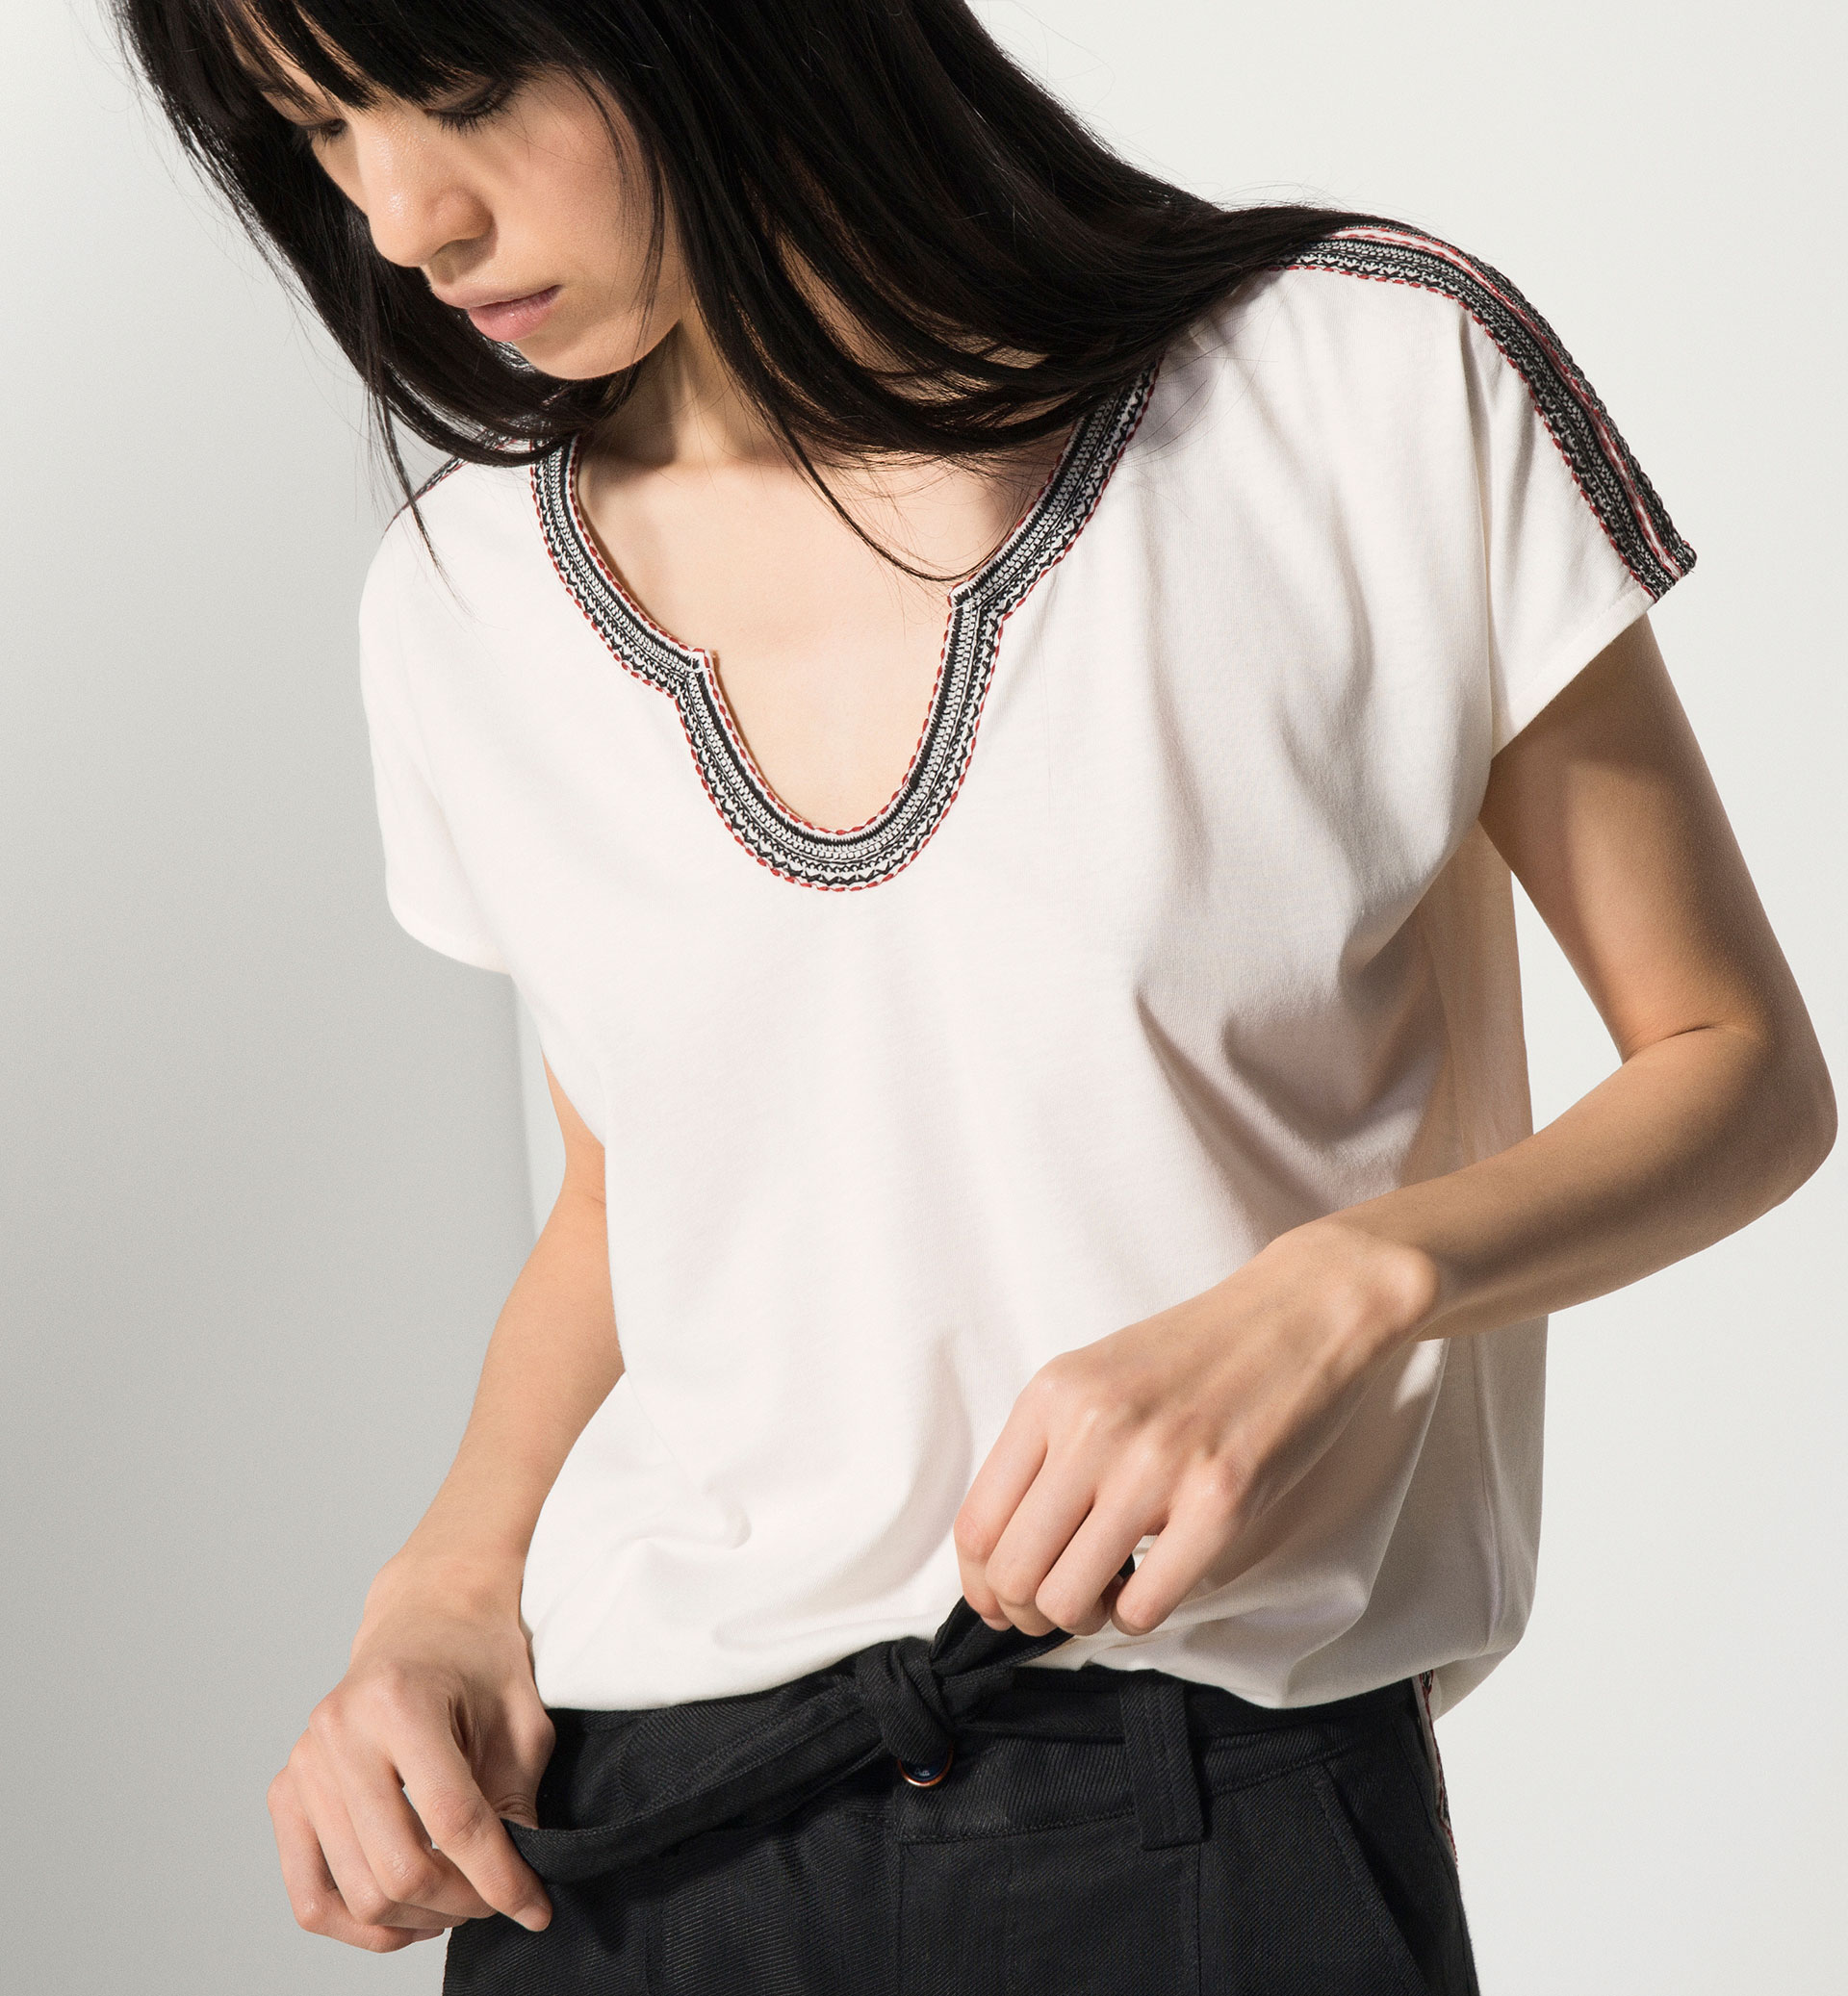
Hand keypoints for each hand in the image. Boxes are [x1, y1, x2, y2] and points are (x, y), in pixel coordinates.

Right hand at [267, 1558, 555, 1951]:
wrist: (430, 1618)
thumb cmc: (480, 1660)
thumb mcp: (521, 1720)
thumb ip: (517, 1803)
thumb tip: (514, 1890)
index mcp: (401, 1700)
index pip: (454, 1820)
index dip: (500, 1878)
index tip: (534, 1907)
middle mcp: (340, 1731)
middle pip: (399, 1867)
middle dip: (460, 1903)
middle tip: (496, 1900)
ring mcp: (306, 1763)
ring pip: (357, 1893)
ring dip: (416, 1919)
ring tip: (456, 1906)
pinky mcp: (288, 1790)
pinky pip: (309, 1894)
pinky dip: (357, 1923)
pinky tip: (403, 1915)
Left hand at [953, 1219, 1440, 1639]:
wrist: (1300, 1311)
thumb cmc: (1199, 1354)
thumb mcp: (1097, 1377)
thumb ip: (1049, 1447)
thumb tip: (1005, 1549)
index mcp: (1053, 1395)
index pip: (976, 1524)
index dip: (980, 1584)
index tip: (999, 1601)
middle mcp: (1093, 1427)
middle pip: (1013, 1571)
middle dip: (1028, 1611)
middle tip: (1060, 1606)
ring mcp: (1156, 1464)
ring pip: (1069, 1599)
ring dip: (1084, 1618)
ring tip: (1110, 1594)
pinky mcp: (1221, 1500)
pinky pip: (1145, 1605)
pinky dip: (1138, 1616)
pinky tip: (1152, 1586)